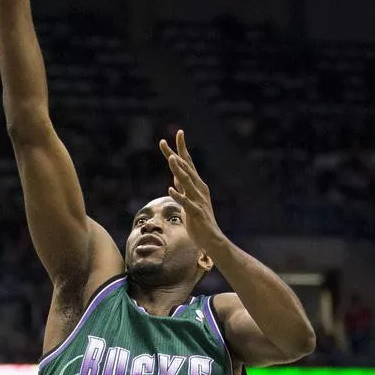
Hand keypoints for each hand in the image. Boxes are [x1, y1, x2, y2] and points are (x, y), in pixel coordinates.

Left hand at [160, 130, 224, 249]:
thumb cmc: (199, 221)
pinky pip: (186, 203)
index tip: (175, 135)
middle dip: (175, 154)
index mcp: (196, 185)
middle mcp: (198, 189)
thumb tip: (175, 176)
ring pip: (187, 182)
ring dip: (179, 171)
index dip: (180, 149)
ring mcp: (198, 200)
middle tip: (163, 142)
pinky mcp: (196, 213)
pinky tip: (170, 189)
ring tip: (171, 159)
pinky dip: (179, 195)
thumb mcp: (188, 200)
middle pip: (185, 169)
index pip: (187, 163)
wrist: (212, 240)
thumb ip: (183, 188)